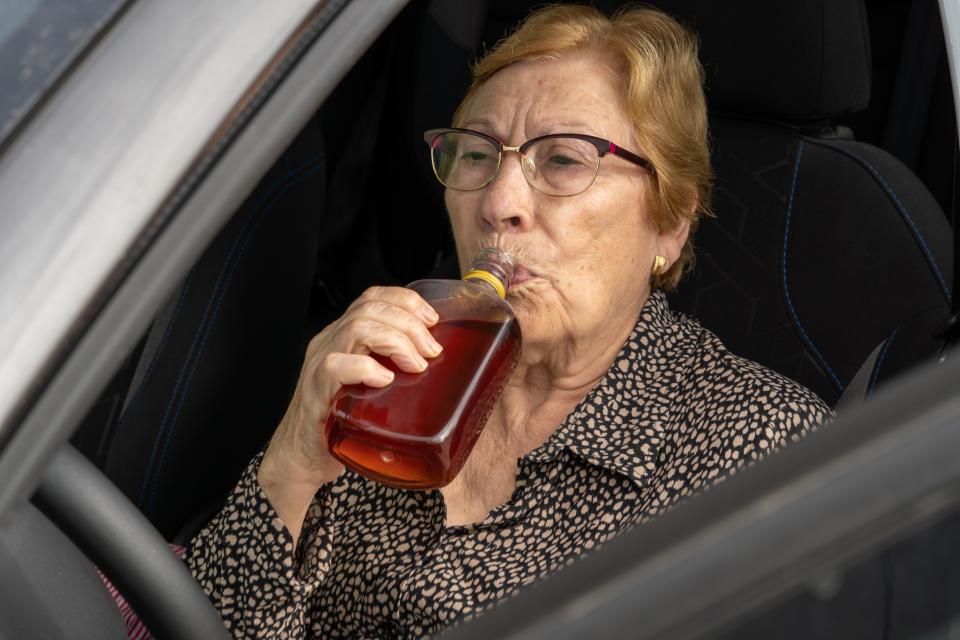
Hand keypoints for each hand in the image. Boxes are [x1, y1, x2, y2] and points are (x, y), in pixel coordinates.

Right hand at [258, 286, 442, 537]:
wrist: (303, 459)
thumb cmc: (345, 423)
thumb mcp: (375, 388)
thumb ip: (397, 372)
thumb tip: (445, 369)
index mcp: (344, 337)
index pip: (373, 297)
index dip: (406, 300)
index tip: (433, 320)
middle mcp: (329, 343)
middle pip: (370, 308)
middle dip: (409, 323)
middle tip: (432, 351)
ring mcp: (319, 366)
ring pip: (356, 327)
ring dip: (395, 341)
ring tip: (415, 364)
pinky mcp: (314, 393)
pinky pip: (334, 366)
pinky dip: (365, 368)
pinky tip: (384, 380)